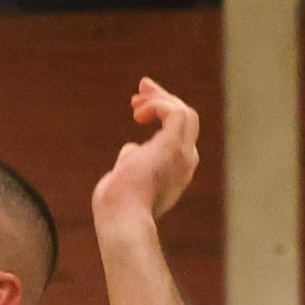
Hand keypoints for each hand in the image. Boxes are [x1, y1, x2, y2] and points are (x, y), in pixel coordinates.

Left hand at [95, 79, 201, 228]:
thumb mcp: (127, 177)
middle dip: (163, 99)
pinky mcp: (173, 146)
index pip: (179, 134)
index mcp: (176, 170)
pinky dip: (158, 104)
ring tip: (137, 99)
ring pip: (185, 113)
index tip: (139, 107)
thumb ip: (133, 161)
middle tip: (141, 87)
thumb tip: (131, 148)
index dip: (161, 115)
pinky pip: (175, 112)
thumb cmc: (117, 204)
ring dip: (161, 99)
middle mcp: (186, 162)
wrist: (120, 218)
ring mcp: (183, 155)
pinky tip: (139, 113)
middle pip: (186, 119)